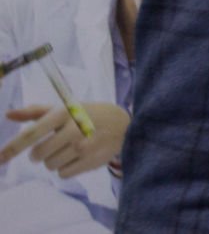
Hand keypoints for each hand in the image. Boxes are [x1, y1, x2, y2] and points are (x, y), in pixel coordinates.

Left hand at [1, 102, 130, 177]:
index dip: (12, 147)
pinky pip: (63, 174)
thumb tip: (8, 114)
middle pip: (38, 155)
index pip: (32, 133)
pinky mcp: (91, 161)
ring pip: (50, 166)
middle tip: (52, 146)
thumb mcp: (66, 108)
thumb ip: (36, 112)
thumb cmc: (88, 115)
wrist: (124, 125)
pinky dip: (66, 168)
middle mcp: (74, 129)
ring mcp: (84, 146)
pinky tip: (77, 157)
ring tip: (69, 150)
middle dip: (39, 154)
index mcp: (64, 113)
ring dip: (54, 161)